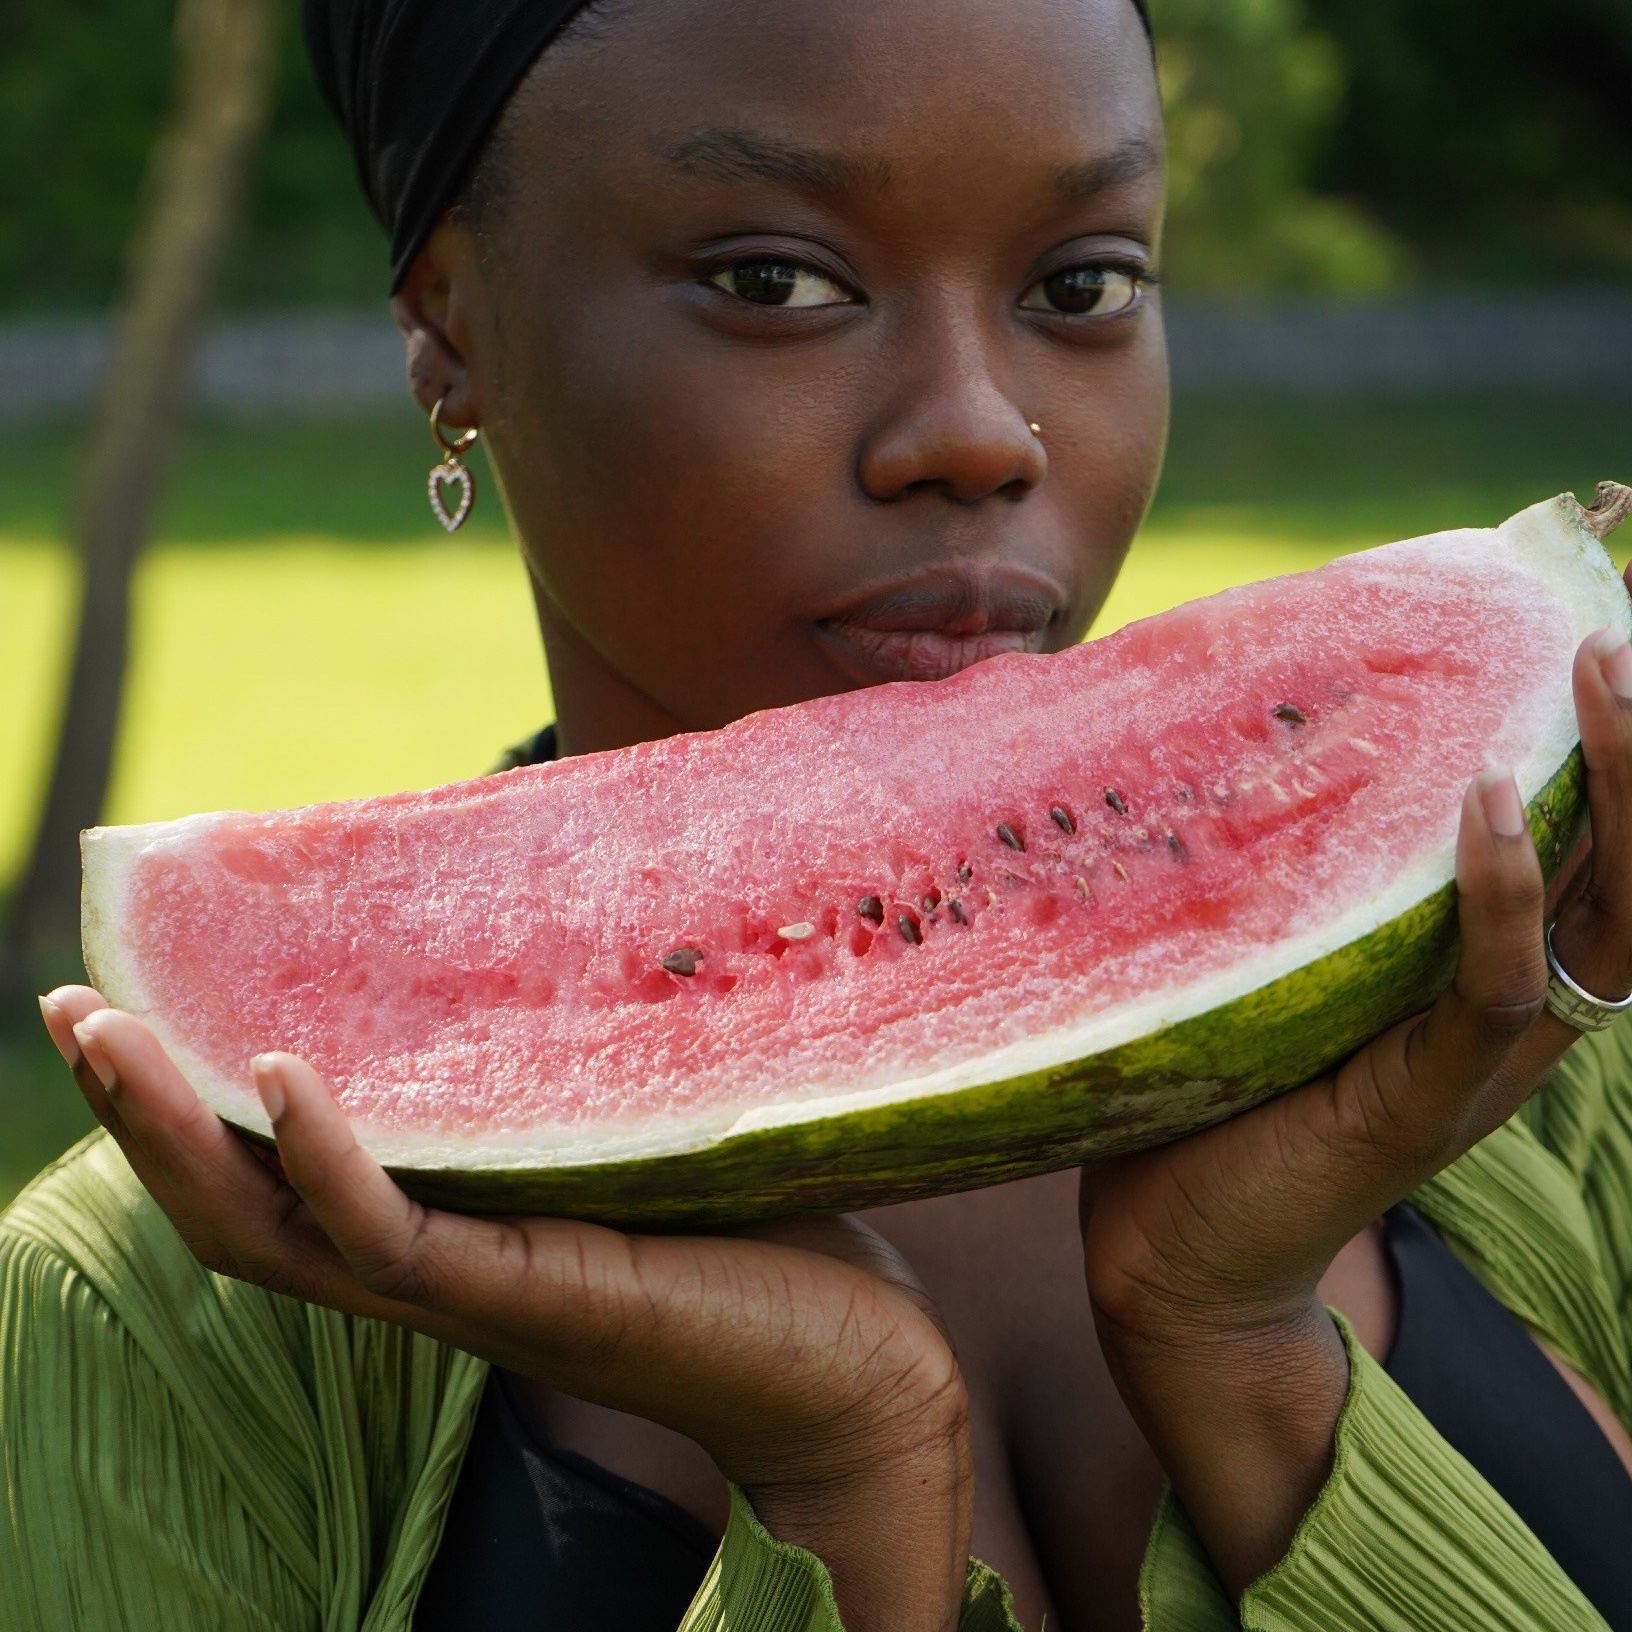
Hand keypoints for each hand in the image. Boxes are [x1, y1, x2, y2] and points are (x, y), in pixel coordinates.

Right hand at [38, 996, 973, 1631]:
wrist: (858, 1363)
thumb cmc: (758, 1238)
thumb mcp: (637, 1133)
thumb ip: (575, 1077)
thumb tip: (565, 957)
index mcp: (451, 1231)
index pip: (282, 1179)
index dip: (190, 1107)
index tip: (131, 1004)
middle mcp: (438, 1270)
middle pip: (239, 1208)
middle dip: (140, 1115)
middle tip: (71, 1013)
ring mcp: (477, 1288)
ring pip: (280, 1229)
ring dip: (180, 1137)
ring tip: (110, 1034)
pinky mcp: (535, 1293)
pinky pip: (395, 1239)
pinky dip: (327, 1158)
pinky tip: (278, 1077)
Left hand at [1081, 610, 1631, 1596]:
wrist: (1170, 1259)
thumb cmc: (1207, 1095)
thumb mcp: (1267, 961)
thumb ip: (1292, 879)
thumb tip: (1240, 743)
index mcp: (1477, 979)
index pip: (1577, 853)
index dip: (1605, 758)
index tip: (1591, 638)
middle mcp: (1504, 1016)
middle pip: (1623, 874)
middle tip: (1612, 636)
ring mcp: (1475, 1063)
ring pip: (1598, 922)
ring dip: (1609, 797)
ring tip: (1593, 678)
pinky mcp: (1420, 1100)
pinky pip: (1492, 988)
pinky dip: (1502, 897)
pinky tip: (1487, 808)